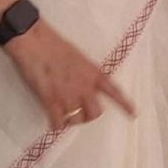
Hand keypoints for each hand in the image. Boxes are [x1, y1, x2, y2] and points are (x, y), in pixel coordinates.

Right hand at [4, 22, 132, 129]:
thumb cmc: (54, 45)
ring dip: (70, 121)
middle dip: (88, 116)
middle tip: (79, 113)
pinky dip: (56, 125)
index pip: (114, 92)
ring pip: (76, 121)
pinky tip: (53, 122)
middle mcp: (85, 87)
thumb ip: (85, 74)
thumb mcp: (79, 57)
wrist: (34, 42)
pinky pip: (58, 123)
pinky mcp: (51, 101)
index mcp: (93, 73)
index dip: (124, 105)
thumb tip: (84, 86)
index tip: (133, 115)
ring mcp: (68, 95)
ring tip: (63, 115)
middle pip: (95, 114)